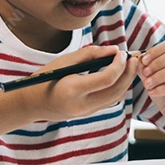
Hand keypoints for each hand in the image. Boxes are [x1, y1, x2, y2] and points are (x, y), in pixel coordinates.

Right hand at [17, 45, 136, 121]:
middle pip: (116, 91)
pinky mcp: (87, 114)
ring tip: (127, 66)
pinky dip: (116, 88)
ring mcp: (85, 112)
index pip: (106, 78)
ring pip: (115, 98)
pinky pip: (108, 102)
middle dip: (128, 74)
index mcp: (73, 89)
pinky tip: (117, 76)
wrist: (31, 103)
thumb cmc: (45, 78)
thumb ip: (90, 54)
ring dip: (125, 82)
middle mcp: (81, 104)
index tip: (121, 53)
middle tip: (132, 59)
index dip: (118, 64)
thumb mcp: (64, 61)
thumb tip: (113, 50)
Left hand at [139, 39, 164, 131]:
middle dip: (159, 61)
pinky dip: (164, 88)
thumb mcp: (153, 78)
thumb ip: (145, 68)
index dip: (157, 50)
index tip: (143, 60)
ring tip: (147, 83)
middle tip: (145, 72)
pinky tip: (152, 92)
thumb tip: (136, 59)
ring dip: (161, 75)